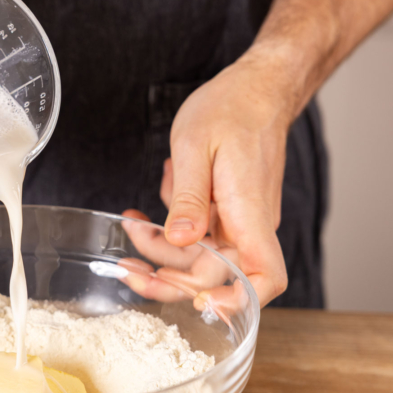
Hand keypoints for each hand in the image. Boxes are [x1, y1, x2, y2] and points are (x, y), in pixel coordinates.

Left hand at [154, 49, 297, 306]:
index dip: (238, 300)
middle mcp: (249, 224)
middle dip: (167, 277)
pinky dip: (170, 231)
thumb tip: (182, 239)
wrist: (256, 88)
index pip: (265, 276)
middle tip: (127, 269)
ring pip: (199, 258)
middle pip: (215, 276)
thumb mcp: (196, 146)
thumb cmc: (233, 108)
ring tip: (131, 226)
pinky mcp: (227, 214)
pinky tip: (149, 213)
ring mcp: (239, 221)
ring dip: (161, 251)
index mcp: (249, 212)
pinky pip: (198, 237)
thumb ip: (188, 198)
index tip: (202, 303)